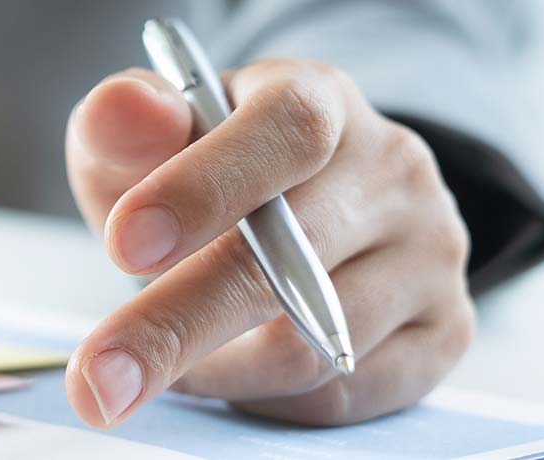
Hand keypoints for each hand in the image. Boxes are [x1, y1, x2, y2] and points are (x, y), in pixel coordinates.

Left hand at [62, 58, 475, 426]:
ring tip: (164, 355)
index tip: (126, 244)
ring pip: (306, 346)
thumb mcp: (146, 140)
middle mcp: (393, 169)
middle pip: (288, 264)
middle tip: (98, 377)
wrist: (290, 213)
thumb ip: (123, 125)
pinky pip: (337, 395)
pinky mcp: (445, 330)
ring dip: (211, 368)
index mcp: (317, 99)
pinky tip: (229, 367)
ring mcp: (430, 251)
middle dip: (175, 325)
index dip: (205, 187)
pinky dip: (258, 397)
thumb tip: (123, 108)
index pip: (287, 131)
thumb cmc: (199, 176)